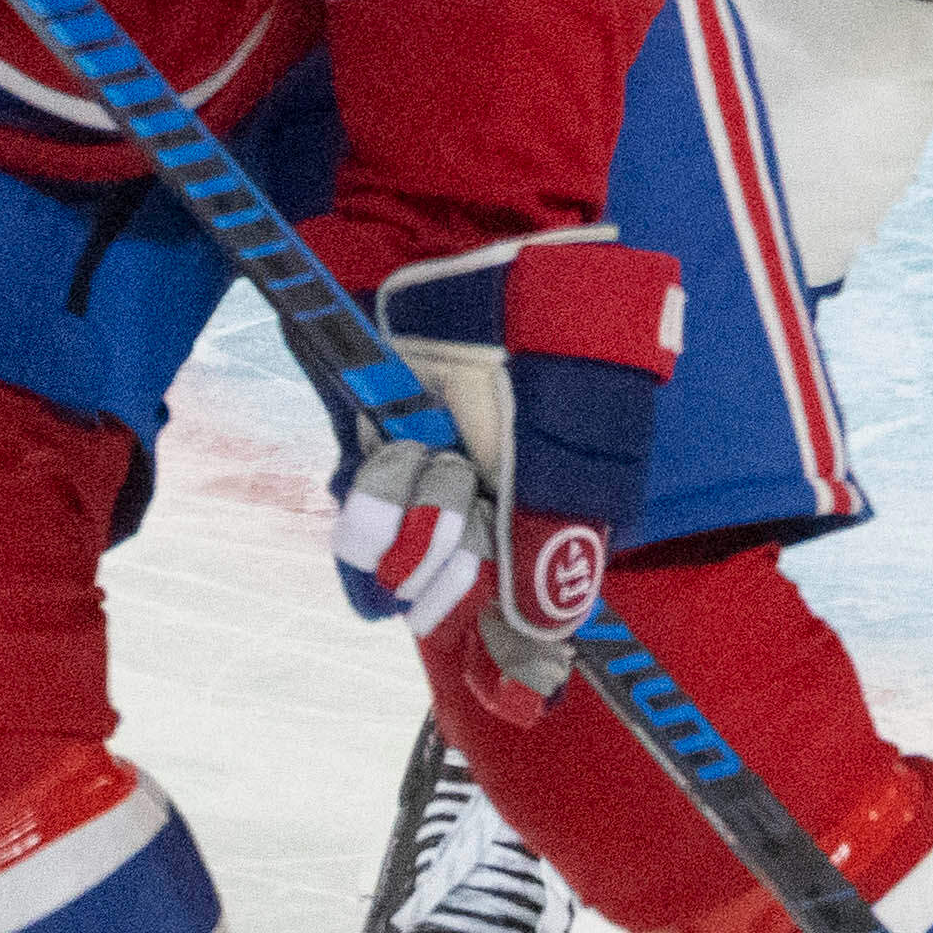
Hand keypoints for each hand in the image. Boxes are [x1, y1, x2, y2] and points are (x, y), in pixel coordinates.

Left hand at [332, 229, 682, 715]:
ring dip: (408, 520)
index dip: (509, 658)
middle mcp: (492, 511)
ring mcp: (431, 482)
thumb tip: (548, 644)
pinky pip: (358, 520)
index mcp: (553, 516)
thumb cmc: (550, 339)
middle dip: (447, 568)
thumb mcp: (573, 446)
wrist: (475, 245)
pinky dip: (372, 500)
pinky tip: (394, 451)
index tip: (510, 686)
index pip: (526, 623)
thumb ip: (555, 546)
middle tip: (465, 507)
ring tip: (430, 456)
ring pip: (398, 566)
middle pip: (452, 601)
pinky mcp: (378, 453)